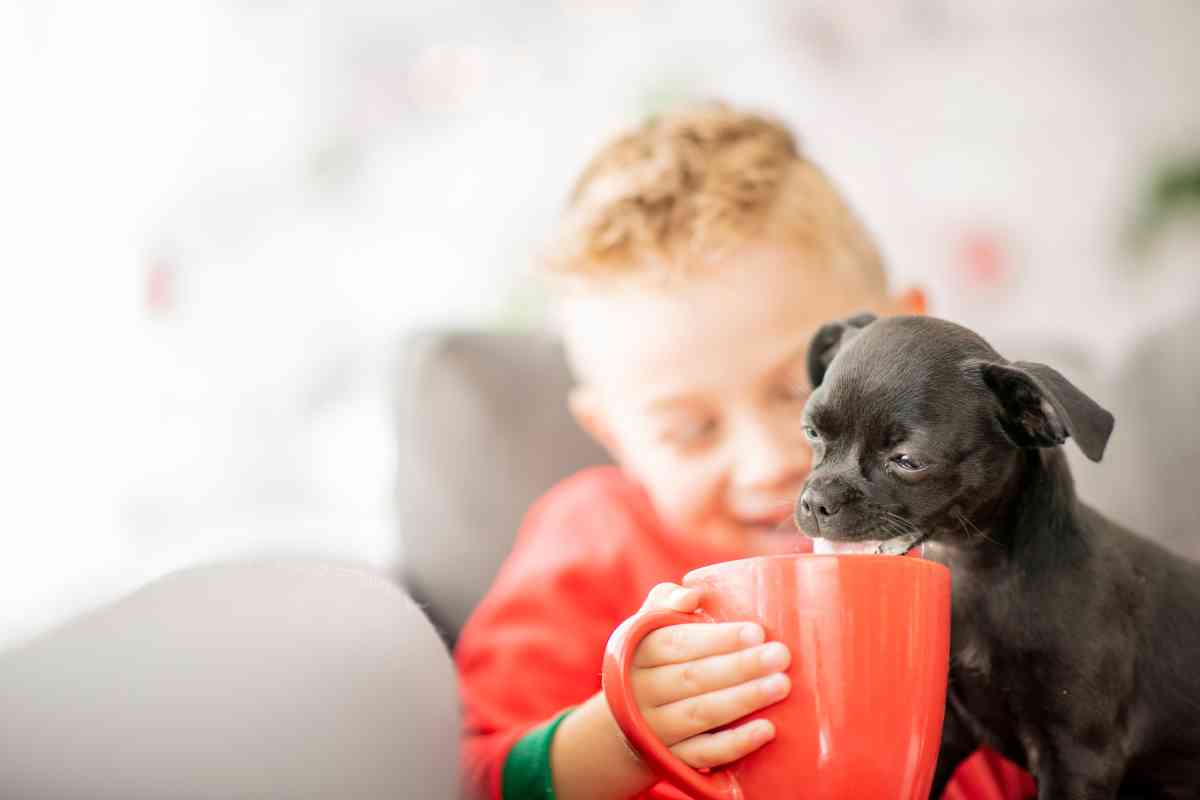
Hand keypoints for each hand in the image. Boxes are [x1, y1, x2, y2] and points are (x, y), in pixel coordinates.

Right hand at [627, 582, 790, 768]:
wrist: (628, 724)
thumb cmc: (653, 659)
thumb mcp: (648, 625)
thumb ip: (667, 601)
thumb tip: (692, 596)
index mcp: (636, 652)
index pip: (675, 643)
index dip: (716, 639)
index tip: (756, 631)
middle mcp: (640, 692)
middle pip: (692, 678)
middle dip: (739, 667)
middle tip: (781, 656)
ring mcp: (655, 730)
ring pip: (700, 714)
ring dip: (743, 700)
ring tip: (781, 685)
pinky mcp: (673, 760)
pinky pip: (705, 754)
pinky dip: (735, 743)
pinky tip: (767, 729)